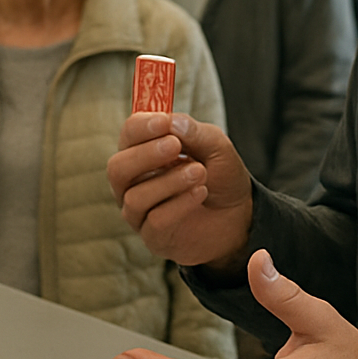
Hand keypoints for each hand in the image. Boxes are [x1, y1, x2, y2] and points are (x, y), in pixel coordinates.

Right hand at [107, 112, 252, 271]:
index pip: (127, 136)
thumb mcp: (217, 147)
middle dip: (145, 155)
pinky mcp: (154, 237)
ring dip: (169, 181)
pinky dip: (180, 204)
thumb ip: (195, 132)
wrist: (240, 214)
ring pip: (135, 197)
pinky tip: (200, 193)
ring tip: (200, 172)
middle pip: (117, 168)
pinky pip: (156, 221)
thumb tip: (172, 121)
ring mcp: (140, 212)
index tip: (163, 122)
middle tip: (174, 146)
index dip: (140, 127)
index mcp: (143, 153)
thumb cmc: (220, 176)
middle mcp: (133, 183)